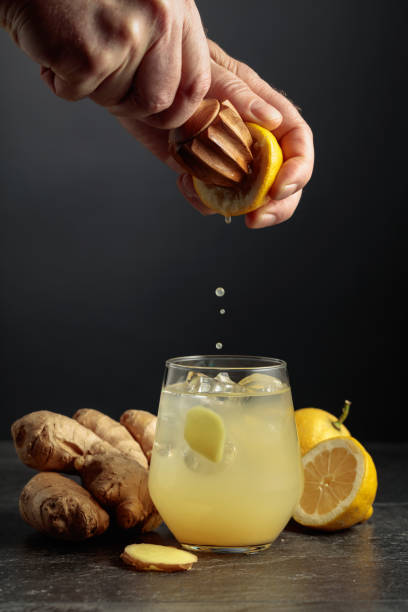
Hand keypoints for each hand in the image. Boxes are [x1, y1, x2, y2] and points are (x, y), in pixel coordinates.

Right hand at [0, 0, 210, 128]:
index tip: (160, 114)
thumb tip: (178, 102)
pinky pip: (77, 93)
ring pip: (114, 100)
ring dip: (88, 85)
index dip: (177, 109)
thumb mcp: (140, 4)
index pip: (196, 82)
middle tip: (105, 82)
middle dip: (130, 104)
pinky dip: (58, 79)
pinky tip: (52, 44)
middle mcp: (159, 19)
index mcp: (176, 7)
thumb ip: (165, 43)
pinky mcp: (89, 55)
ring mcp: (125, 37)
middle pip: (158, 101)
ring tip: (74, 44)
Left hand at [180, 41, 313, 228]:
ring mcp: (230, 159)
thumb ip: (238, 94)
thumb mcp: (209, 71)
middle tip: (255, 220)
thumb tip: (273, 119)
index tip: (279, 189)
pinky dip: (202, 200)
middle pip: (282, 179)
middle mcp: (253, 139)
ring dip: (235, 208)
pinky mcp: (205, 171)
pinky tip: (182, 182)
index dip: (298, 169)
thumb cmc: (179, 63)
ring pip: (251, 196)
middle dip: (277, 206)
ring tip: (207, 198)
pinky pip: (214, 198)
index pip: (297, 143)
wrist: (140, 80)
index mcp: (265, 111)